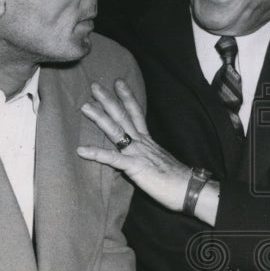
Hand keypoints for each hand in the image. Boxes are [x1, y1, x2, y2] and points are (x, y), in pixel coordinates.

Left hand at [77, 80, 203, 213]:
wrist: (188, 188)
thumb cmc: (176, 179)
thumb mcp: (159, 162)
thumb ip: (147, 156)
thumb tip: (138, 156)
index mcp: (148, 140)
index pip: (136, 114)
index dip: (127, 97)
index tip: (118, 82)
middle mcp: (142, 142)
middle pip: (123, 116)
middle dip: (108, 100)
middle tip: (94, 85)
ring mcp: (138, 153)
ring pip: (117, 131)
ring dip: (100, 118)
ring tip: (84, 107)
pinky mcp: (135, 167)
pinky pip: (113, 159)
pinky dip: (97, 154)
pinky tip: (81, 150)